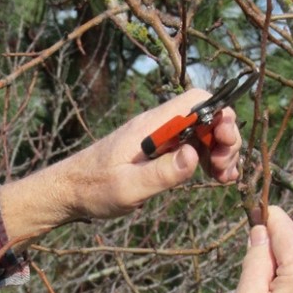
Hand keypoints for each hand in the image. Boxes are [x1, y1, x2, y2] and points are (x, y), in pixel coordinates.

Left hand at [57, 88, 241, 219]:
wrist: (67, 192)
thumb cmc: (93, 189)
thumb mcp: (127, 187)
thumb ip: (161, 173)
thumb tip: (193, 154)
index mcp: (151, 126)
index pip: (196, 100)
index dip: (219, 115)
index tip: (223, 143)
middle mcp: (157, 126)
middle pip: (206, 116)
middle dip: (225, 137)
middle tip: (225, 168)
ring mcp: (158, 139)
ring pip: (202, 133)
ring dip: (220, 151)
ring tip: (224, 178)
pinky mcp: (157, 153)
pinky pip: (191, 148)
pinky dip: (207, 159)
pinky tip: (216, 177)